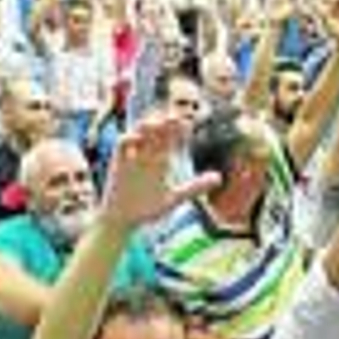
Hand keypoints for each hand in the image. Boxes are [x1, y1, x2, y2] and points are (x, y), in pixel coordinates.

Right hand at [101, 115, 221, 228]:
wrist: (125, 220)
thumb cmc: (148, 208)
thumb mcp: (175, 198)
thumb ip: (195, 187)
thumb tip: (219, 177)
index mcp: (161, 160)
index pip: (171, 138)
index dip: (179, 129)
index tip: (189, 123)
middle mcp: (147, 155)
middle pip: (156, 131)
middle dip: (165, 122)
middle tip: (177, 118)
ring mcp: (132, 158)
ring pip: (139, 133)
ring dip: (147, 125)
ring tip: (158, 123)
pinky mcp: (118, 164)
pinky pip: (121, 145)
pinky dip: (128, 139)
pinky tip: (138, 139)